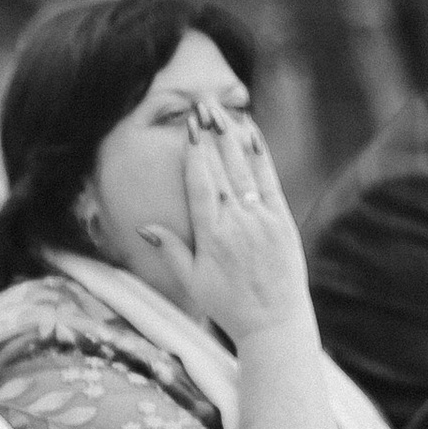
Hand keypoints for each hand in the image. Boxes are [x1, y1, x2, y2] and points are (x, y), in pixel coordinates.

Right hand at [138, 113, 311, 345]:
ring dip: (232, 137)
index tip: (188, 128)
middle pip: (221, 169)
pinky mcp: (282, 221)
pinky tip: (252, 135)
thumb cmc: (228, 306)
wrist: (273, 323)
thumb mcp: (192, 283)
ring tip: (221, 111)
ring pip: (244, 170)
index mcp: (211, 237)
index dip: (194, 153)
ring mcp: (262, 220)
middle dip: (211, 135)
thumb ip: (171, 250)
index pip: (200, 184)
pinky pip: (268, 181)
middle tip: (202, 105)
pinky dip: (260, 156)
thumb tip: (145, 226)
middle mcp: (236, 224)